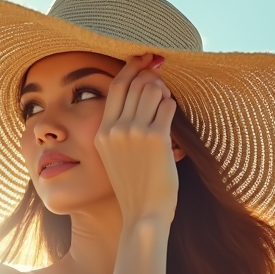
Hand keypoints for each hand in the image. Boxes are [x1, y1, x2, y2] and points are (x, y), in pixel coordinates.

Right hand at [93, 53, 178, 225]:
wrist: (143, 213)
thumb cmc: (134, 187)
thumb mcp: (113, 156)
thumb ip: (118, 129)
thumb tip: (138, 96)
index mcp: (102, 131)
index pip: (116, 86)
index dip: (132, 68)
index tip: (144, 60)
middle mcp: (115, 128)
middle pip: (136, 83)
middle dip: (152, 78)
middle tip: (162, 83)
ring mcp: (135, 132)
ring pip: (153, 90)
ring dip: (164, 91)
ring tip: (166, 102)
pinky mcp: (156, 138)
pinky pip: (168, 106)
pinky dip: (172, 105)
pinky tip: (172, 113)